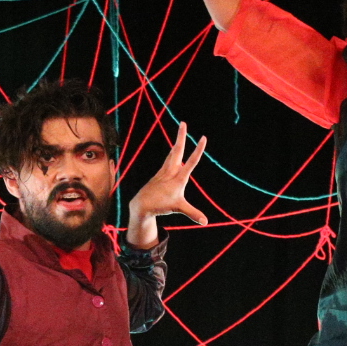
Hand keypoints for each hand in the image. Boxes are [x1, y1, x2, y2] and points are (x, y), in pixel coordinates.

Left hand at [128, 123, 209, 246]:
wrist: (141, 205)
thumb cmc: (160, 206)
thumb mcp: (178, 209)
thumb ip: (192, 213)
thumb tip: (205, 222)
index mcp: (178, 179)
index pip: (191, 162)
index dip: (198, 150)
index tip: (203, 138)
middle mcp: (170, 172)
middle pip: (177, 151)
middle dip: (181, 137)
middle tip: (183, 123)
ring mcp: (163, 171)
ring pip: (172, 154)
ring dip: (177, 142)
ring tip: (181, 131)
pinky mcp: (159, 174)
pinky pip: (168, 160)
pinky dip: (173, 153)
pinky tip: (174, 150)